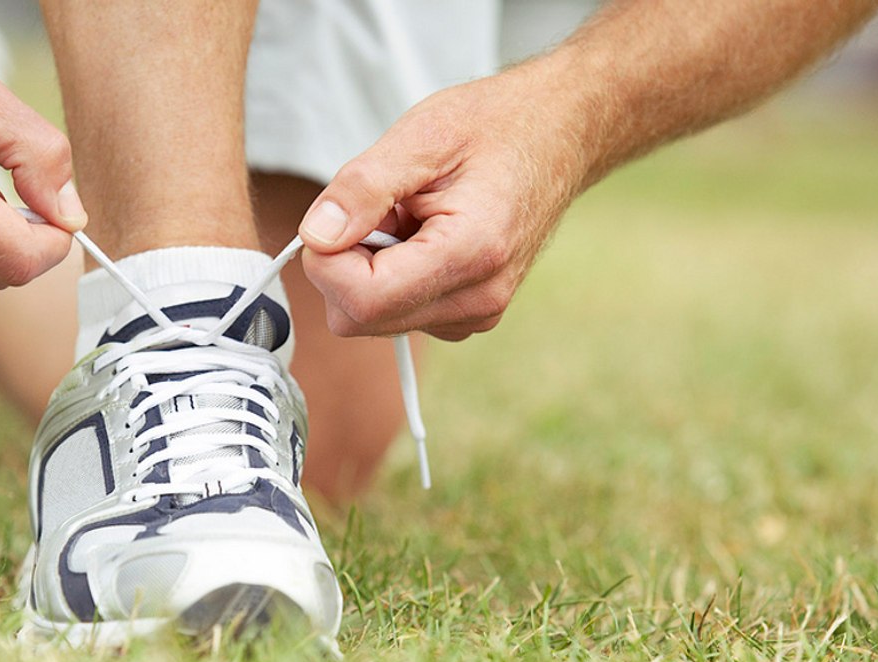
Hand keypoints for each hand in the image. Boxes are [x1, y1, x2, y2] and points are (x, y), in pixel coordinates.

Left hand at [298, 72, 586, 340]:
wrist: (560, 134)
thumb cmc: (497, 126)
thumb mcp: (421, 136)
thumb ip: (362, 189)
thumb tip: (316, 237)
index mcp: (470, 254)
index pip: (361, 301)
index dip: (327, 261)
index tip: (336, 215)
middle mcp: (477, 299)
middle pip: (359, 318)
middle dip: (345, 264)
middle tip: (379, 208)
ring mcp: (475, 313)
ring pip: (373, 319)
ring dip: (368, 268)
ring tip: (408, 217)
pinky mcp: (467, 314)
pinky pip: (397, 312)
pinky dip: (389, 276)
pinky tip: (419, 235)